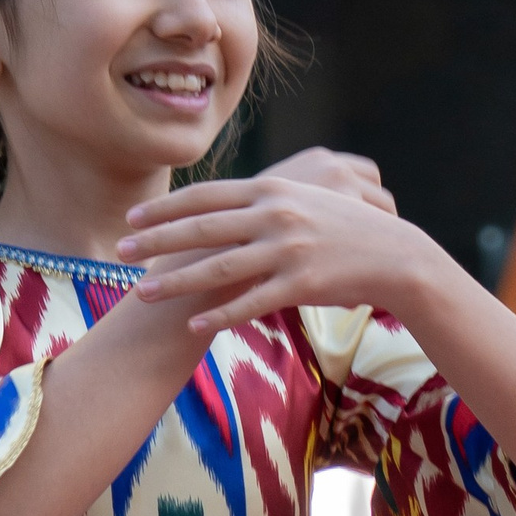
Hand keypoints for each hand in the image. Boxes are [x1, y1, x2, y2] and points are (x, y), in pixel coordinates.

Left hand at [119, 154, 412, 334]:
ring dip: (176, 283)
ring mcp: (288, 250)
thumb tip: (224, 207)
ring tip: (143, 294)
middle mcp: (275, 215)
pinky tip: (192, 326)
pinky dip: (220, 316)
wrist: (395, 255)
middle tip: (120, 250)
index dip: (166, 208)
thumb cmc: (345, 230)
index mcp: (272, 190)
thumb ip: (264, 201)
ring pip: (219, 268)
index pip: (206, 196)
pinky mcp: (301, 283)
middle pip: (203, 228)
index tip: (133, 217)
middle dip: (157, 241)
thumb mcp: (304, 200)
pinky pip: (251, 303)